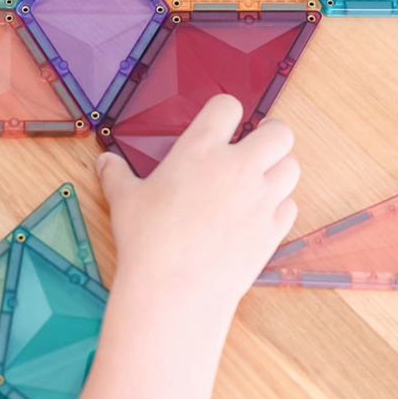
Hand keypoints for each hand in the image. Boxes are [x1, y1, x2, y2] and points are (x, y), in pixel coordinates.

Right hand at [96, 95, 299, 311]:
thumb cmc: (148, 242)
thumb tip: (105, 162)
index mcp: (200, 148)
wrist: (176, 292)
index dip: (225, 113)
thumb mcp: (124, 201)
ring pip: (292, 166)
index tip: (219, 125)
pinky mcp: (272, 230)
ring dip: (278, 169)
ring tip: (257, 181)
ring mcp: (260, 198)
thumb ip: (117, 176)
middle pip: (279, 132)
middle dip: (269, 136)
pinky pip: (290, 205)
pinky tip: (258, 214)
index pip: (229, 106)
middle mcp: (237, 167)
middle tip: (253, 148)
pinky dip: (279, 206)